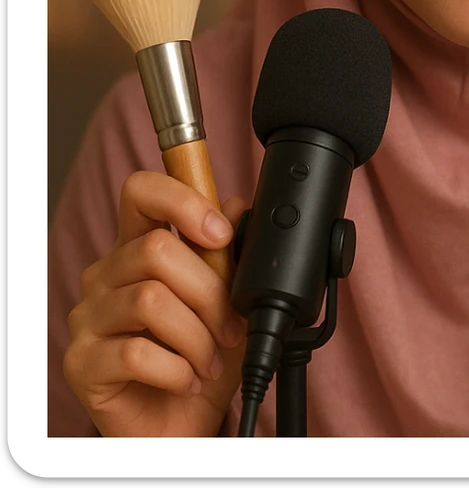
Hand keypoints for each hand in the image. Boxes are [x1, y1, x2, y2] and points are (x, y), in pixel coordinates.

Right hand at [62, 171, 249, 436]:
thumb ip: (229, 253)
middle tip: (230, 326)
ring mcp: (89, 318)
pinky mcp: (82, 363)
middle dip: (210, 291)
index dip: (181, 200)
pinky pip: (136, 352)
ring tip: (210, 360)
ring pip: (150, 300)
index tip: (221, 232)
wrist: (181, 424)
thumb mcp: (229, 300)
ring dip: (197, 336)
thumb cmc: (202, 356)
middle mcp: (107, 275)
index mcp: (139, 246)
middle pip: (157, 250)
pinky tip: (187, 379)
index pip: (141, 192)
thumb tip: (239, 206)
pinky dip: (178, 369)